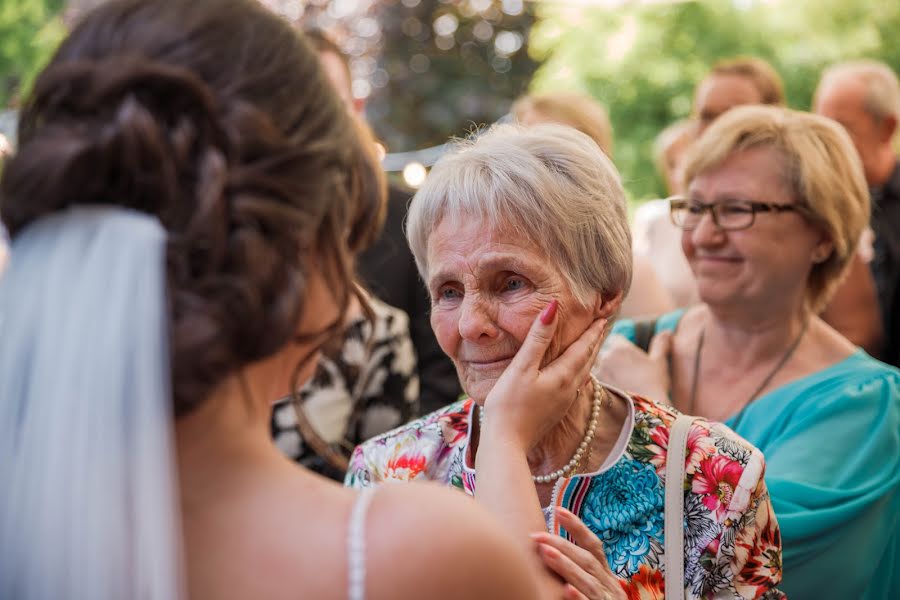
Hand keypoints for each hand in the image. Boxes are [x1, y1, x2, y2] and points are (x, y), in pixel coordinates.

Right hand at [482, 300, 606, 450]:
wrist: (507, 444)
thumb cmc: (508, 405)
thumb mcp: (522, 367)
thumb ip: (538, 338)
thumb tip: (554, 308)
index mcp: (563, 376)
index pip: (583, 347)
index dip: (593, 331)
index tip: (603, 317)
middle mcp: (569, 388)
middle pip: (587, 360)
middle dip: (595, 341)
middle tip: (603, 326)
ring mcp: (563, 402)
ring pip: (583, 373)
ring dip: (589, 357)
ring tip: (592, 346)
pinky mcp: (556, 411)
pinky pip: (575, 385)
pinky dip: (580, 372)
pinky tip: (577, 376)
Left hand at [532, 508, 625, 599]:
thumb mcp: (591, 584)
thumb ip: (576, 569)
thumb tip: (548, 547)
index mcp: (605, 574)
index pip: (593, 545)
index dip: (577, 527)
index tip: (558, 510)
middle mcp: (609, 585)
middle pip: (587, 560)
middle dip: (562, 545)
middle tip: (537, 536)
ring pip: (588, 581)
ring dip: (566, 566)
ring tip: (546, 553)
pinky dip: (579, 598)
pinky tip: (566, 590)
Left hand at [593, 331, 671, 402]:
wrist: (646, 410)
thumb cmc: (654, 385)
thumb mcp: (659, 362)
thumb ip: (661, 343)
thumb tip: (667, 331)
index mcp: (621, 346)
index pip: (615, 339)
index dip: (620, 347)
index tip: (626, 357)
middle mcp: (606, 355)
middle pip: (603, 351)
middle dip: (609, 358)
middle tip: (620, 372)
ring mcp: (597, 370)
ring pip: (596, 364)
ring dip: (602, 369)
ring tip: (614, 382)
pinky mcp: (593, 384)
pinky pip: (592, 379)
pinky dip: (597, 382)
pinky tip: (607, 390)